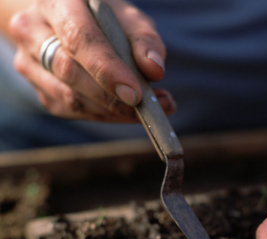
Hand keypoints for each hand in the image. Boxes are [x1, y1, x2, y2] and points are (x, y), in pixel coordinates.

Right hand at [9, 0, 175, 121]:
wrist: (71, 21)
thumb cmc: (105, 19)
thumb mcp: (129, 19)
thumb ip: (145, 41)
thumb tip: (154, 70)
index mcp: (57, 2)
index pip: (78, 38)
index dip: (107, 70)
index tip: (135, 94)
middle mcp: (32, 29)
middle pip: (69, 72)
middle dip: (112, 98)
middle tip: (148, 108)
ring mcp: (29, 61)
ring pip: (69, 97)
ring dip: (111, 112)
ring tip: (144, 112)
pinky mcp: (38, 87)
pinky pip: (71, 110)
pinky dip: (103, 115)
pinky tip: (124, 111)